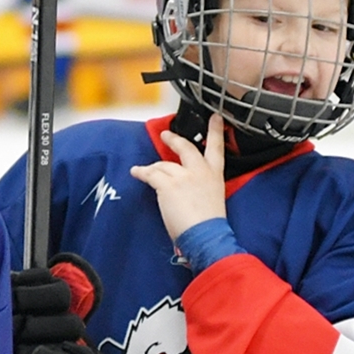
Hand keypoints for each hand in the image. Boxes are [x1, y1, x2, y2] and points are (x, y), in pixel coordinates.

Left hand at [129, 113, 227, 241]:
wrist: (206, 235)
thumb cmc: (210, 224)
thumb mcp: (214, 198)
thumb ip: (203, 186)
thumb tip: (187, 186)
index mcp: (215, 175)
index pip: (217, 148)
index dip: (215, 131)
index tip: (215, 117)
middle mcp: (200, 171)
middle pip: (185, 148)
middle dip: (174, 140)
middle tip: (166, 135)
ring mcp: (183, 176)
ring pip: (163, 165)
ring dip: (152, 168)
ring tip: (143, 170)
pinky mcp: (168, 184)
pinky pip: (151, 174)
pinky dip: (141, 173)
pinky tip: (136, 172)